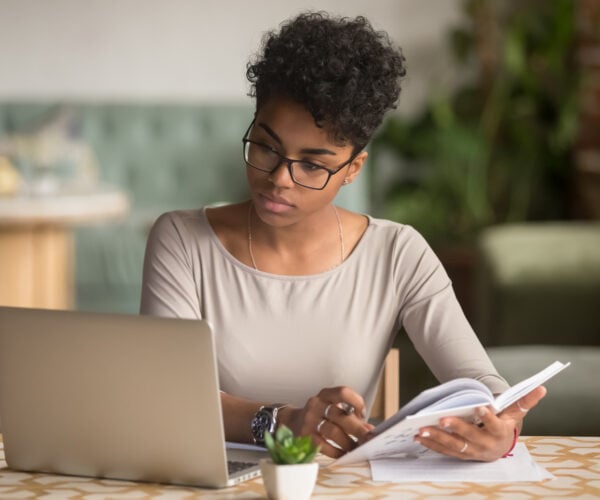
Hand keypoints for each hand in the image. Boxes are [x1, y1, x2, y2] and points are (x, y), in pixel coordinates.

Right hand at [279, 386, 373, 457]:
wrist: (292, 421)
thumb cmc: (320, 415)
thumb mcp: (332, 408)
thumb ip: (350, 415)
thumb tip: (369, 429)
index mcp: (325, 394)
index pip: (342, 392)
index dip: (356, 402)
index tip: (363, 414)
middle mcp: (316, 404)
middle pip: (339, 415)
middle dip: (357, 428)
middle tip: (368, 438)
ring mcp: (309, 420)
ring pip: (332, 432)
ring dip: (348, 442)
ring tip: (356, 448)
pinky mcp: (305, 436)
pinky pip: (323, 446)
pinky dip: (336, 451)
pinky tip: (343, 453)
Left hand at [414, 386, 546, 460]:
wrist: (500, 446)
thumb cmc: (505, 424)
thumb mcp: (515, 413)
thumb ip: (525, 400)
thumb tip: (542, 387)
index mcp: (501, 433)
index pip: (495, 425)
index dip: (488, 417)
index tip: (480, 407)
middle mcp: (486, 445)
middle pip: (470, 437)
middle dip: (456, 428)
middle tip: (442, 419)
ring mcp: (472, 452)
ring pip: (454, 446)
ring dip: (437, 438)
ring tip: (422, 429)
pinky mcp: (460, 454)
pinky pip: (444, 451)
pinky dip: (431, 444)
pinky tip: (419, 436)